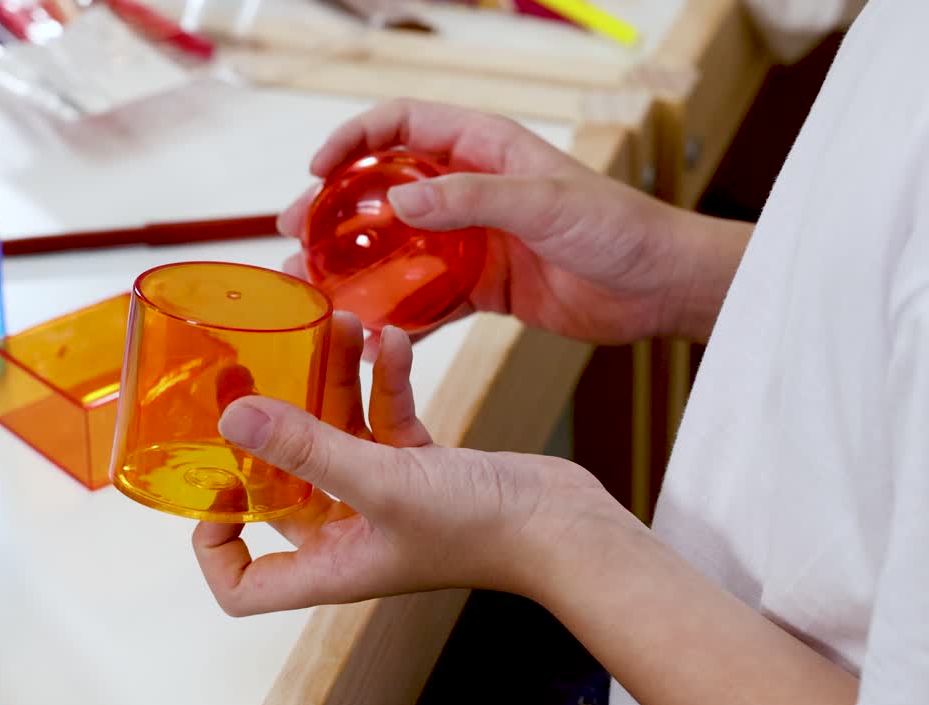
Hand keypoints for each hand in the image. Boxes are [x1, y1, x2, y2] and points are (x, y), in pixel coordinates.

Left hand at [191, 313, 612, 614]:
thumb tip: (235, 419)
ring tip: (332, 326)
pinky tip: (390, 342)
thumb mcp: (383, 481)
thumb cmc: (486, 530)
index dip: (215, 548)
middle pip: (283, 486)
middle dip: (267, 426)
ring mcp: (383, 499)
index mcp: (330, 564)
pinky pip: (382, 419)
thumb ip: (308, 447)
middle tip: (247, 371)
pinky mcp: (418, 468)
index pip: (244, 585)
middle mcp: (349, 535)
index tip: (206, 489)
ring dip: (330, 383)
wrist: (567, 525)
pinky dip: (383, 382)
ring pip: (334, 437)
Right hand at [279, 99, 744, 351]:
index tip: (317, 170)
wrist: (659, 286)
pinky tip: (368, 327)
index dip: (352, 140)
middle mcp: (470, 189)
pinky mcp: (482, 285)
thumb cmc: (619, 228)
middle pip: (383, 188)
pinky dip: (396, 310)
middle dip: (335, 208)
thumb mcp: (544, 204)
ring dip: (356, 263)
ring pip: (397, 245)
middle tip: (295, 233)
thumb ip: (471, 200)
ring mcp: (471, 239)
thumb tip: (397, 205)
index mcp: (482, 148)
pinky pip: (426, 295)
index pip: (400, 126)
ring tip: (315, 285)